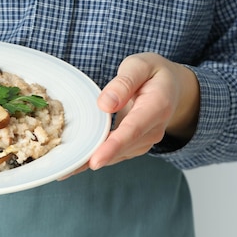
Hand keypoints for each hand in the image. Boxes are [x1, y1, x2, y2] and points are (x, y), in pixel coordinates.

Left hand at [60, 52, 199, 178]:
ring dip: (90, 161)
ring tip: (63, 170)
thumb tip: (105, 104)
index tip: (95, 161)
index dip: (113, 146)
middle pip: (121, 147)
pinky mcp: (136, 145)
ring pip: (116, 154)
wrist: (172, 87)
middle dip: (94, 158)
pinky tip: (74, 163)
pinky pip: (115, 154)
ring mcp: (146, 140)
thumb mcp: (139, 65)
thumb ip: (124, 82)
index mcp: (157, 106)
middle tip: (65, 171)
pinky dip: (95, 157)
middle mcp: (154, 129)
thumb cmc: (152, 72)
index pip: (132, 129)